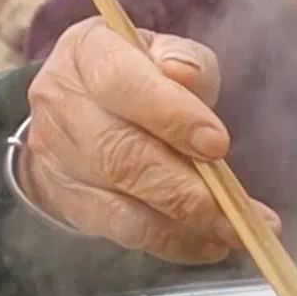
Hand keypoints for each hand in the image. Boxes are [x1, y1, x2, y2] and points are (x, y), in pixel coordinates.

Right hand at [20, 17, 280, 263]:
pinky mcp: (64, 199)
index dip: (172, 116)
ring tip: (237, 233)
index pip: (122, 84)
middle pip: (121, 154)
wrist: (79, 105)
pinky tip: (211, 243)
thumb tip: (185, 75)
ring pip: (120, 200)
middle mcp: (60, 103)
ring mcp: (55, 157)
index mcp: (86, 52)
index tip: (219, 144)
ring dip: (185, 223)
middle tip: (240, 209)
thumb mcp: (164, 52)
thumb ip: (184, 61)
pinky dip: (171, 241)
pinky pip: (119, 229)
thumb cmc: (139, 73)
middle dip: (186, 188)